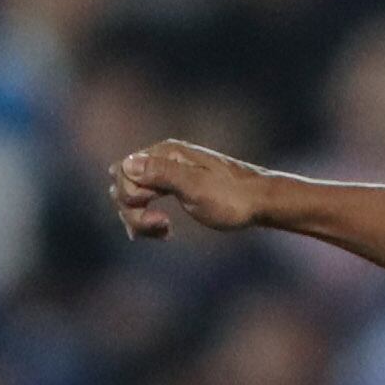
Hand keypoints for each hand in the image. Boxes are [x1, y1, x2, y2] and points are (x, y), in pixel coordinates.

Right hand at [110, 140, 270, 240]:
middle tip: (162, 225)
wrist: (261, 202)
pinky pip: (145, 200)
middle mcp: (163, 158)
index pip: (123, 172)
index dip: (131, 198)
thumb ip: (162, 174)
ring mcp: (167, 172)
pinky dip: (147, 218)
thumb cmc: (232, 198)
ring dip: (140, 218)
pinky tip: (163, 231)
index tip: (158, 215)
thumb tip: (127, 164)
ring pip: (132, 195)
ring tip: (165, 230)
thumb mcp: (196, 188)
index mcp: (166, 153)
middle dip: (133, 210)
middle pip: (123, 184)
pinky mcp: (174, 186)